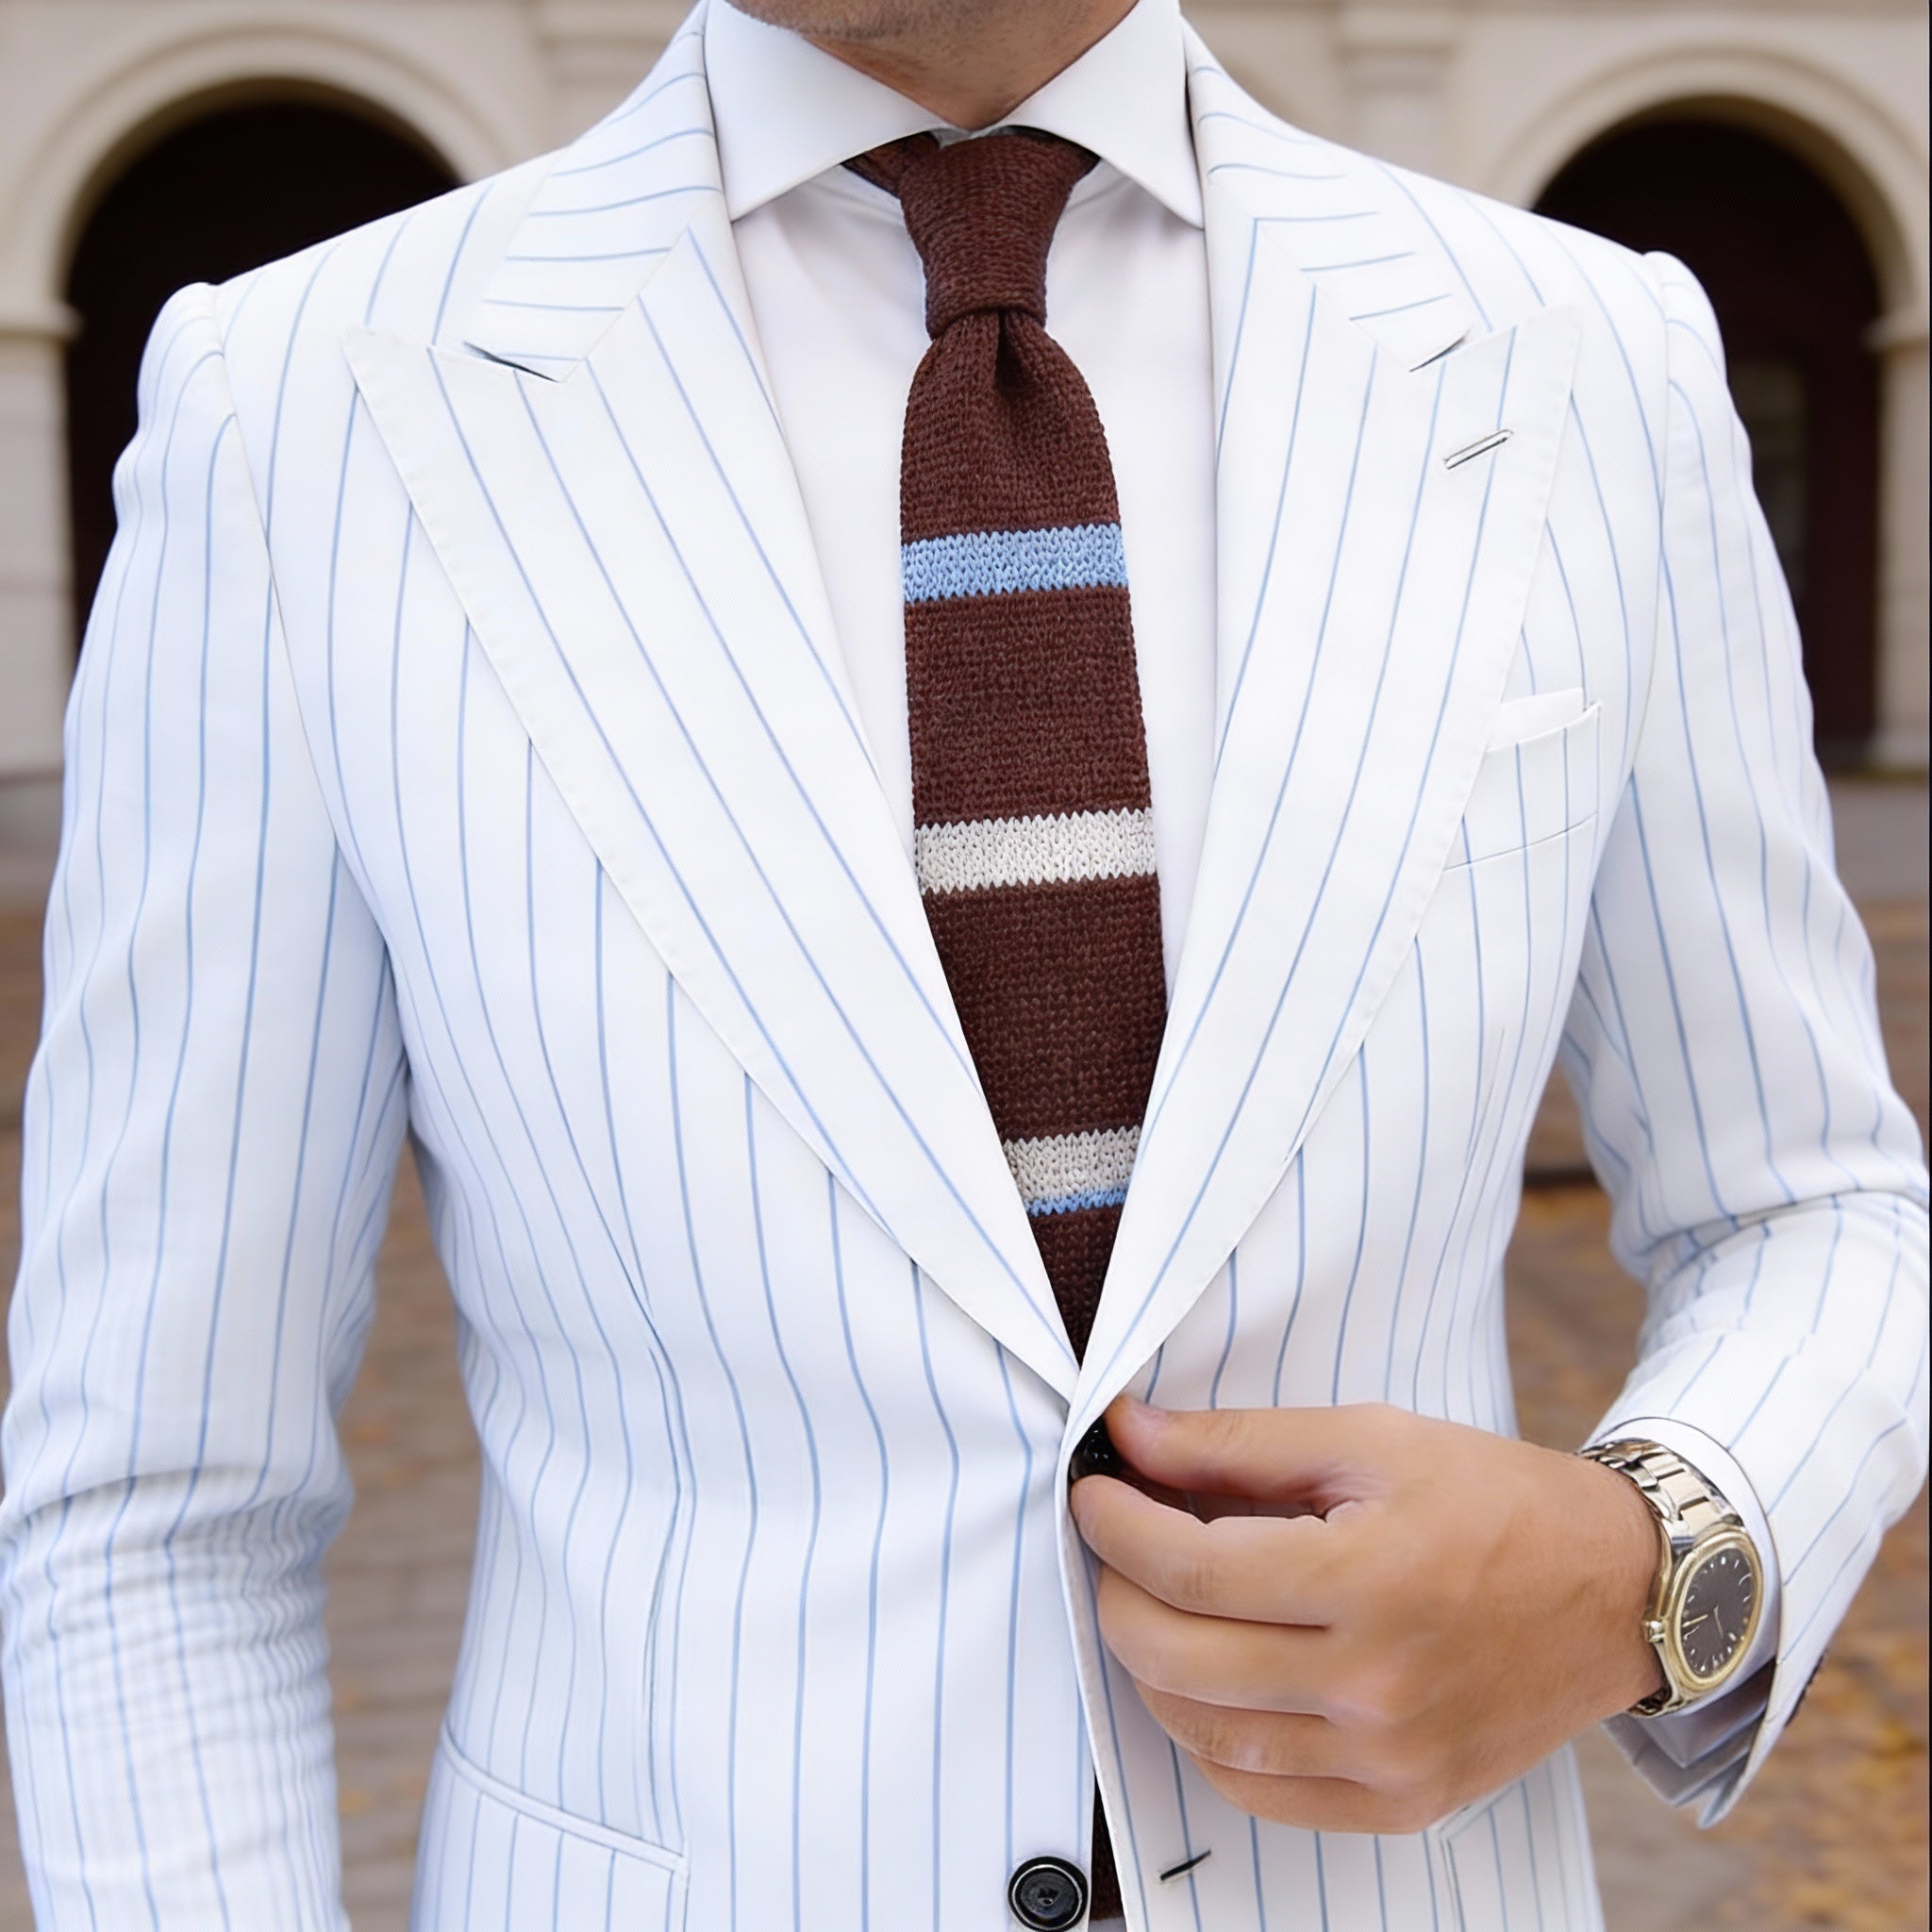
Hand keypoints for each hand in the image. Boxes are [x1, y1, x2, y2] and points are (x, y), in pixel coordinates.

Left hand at [1069, 1396, 1665, 1833]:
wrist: (1616, 1591)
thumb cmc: (1492, 1500)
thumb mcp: (1368, 1439)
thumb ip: (1238, 1443)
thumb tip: (1131, 1433)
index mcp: (1370, 1580)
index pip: (1190, 1571)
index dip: (1115, 1527)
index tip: (1093, 1491)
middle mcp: (1376, 1687)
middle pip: (1179, 1658)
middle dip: (1116, 1593)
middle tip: (1112, 1543)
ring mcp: (1389, 1760)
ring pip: (1205, 1733)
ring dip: (1152, 1665)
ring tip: (1155, 1603)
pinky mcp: (1402, 1804)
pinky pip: (1259, 1791)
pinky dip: (1209, 1734)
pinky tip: (1210, 1675)